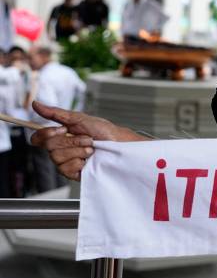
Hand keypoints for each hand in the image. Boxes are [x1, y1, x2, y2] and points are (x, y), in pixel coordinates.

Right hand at [29, 101, 143, 180]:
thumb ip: (56, 113)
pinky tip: (88, 160)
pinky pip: (65, 169)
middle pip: (49, 147)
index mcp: (59, 136)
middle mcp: (60, 149)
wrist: (119, 145)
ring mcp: (66, 162)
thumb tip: (36, 104)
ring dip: (77, 150)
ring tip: (91, 149)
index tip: (62, 130)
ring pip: (57, 158)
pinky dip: (78, 162)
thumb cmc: (103, 131)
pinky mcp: (73, 174)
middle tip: (87, 139)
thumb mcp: (80, 118)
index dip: (45, 134)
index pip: (38, 138)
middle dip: (71, 141)